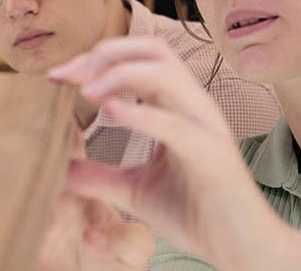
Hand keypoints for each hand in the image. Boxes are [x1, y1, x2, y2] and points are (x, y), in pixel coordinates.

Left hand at [48, 36, 279, 266]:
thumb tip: (59, 169)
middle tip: (66, 76)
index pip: (136, 58)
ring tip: (86, 92)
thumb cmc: (195, 214)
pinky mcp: (213, 157)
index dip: (94, 58)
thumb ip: (98, 176)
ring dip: (120, 75)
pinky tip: (110, 113)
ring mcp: (206, 128)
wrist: (243, 252)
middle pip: (153, 50)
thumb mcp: (134, 190)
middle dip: (105, 54)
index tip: (56, 76)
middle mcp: (194, 107)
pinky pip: (177, 125)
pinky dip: (141, 113)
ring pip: (167, 75)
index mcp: (176, 106)